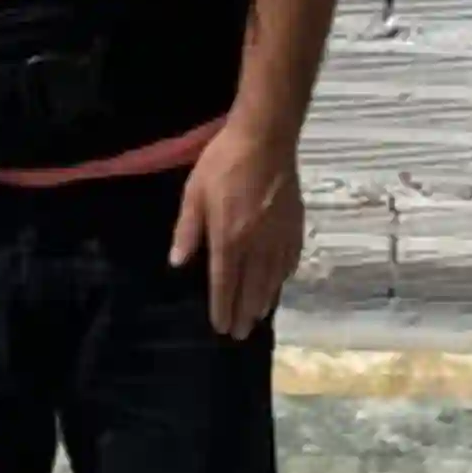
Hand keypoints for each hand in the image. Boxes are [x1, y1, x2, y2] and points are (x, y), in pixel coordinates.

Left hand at [171, 118, 303, 339]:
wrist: (265, 139)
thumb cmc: (223, 163)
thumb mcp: (194, 193)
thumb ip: (187, 230)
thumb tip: (177, 262)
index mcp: (228, 238)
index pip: (225, 283)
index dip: (222, 307)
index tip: (220, 326)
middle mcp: (256, 245)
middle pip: (251, 288)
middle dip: (244, 313)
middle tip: (240, 334)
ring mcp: (279, 236)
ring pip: (273, 278)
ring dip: (265, 300)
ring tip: (258, 316)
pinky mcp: (295, 225)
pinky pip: (291, 259)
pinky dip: (285, 276)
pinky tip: (281, 282)